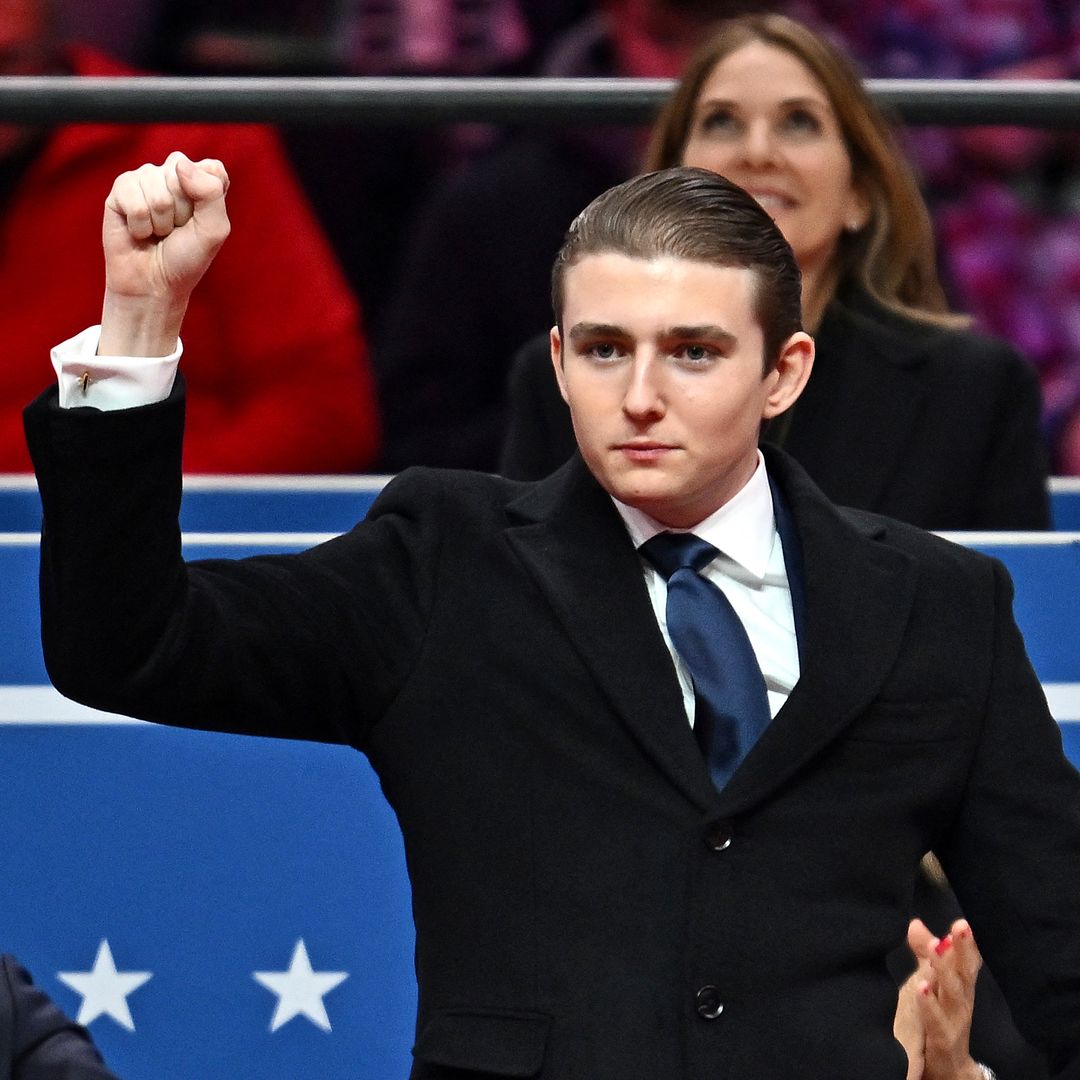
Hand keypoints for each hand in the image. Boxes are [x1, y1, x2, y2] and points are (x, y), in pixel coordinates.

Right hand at [100, 151, 229, 355]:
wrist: (154, 284)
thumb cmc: (186, 258)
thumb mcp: (213, 230)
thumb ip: (211, 193)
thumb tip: (181, 164)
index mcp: (201, 182)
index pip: (212, 168)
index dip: (208, 197)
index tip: (201, 222)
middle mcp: (173, 176)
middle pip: (180, 171)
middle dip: (182, 210)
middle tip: (176, 230)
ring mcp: (145, 180)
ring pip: (155, 184)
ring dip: (160, 219)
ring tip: (158, 232)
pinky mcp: (120, 191)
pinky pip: (132, 195)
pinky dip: (140, 222)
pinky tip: (139, 232)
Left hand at [899, 917, 984, 1079]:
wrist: (948, 1070)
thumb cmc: (942, 1021)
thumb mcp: (935, 985)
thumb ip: (927, 955)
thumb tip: (914, 923)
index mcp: (959, 988)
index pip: (965, 961)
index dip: (965, 942)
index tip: (963, 920)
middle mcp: (960, 1004)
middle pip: (963, 974)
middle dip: (962, 950)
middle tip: (960, 926)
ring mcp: (954, 1024)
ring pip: (954, 996)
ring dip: (947, 971)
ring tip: (938, 947)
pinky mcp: (942, 1043)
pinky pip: (937, 1024)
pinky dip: (929, 1006)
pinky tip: (921, 987)